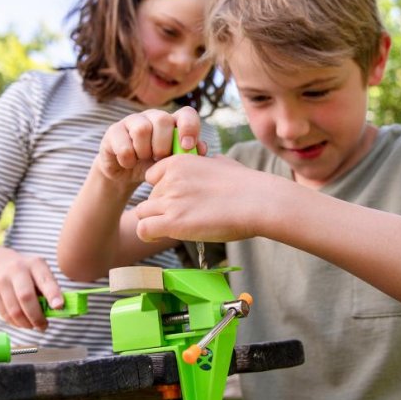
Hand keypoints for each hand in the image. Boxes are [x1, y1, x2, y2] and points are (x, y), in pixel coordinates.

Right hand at [0, 252, 62, 329]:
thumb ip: (50, 290)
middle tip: (44, 326)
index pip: (45, 280)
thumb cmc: (29, 275)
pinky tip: (22, 322)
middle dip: (37, 316)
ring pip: (14, 310)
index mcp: (35, 264)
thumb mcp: (41, 273)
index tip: (59, 306)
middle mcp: (17, 270)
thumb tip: (60, 311)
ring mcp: (2, 281)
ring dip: (26, 323)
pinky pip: (5, 315)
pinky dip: (16, 323)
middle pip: (26, 297)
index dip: (52, 294)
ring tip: (34, 325)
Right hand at [95, 106, 204, 186]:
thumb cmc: (154, 167)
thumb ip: (188, 156)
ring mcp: (131, 121)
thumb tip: (202, 149)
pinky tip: (129, 163)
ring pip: (142, 129)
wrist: (125, 174)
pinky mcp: (113, 131)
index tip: (187, 147)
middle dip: (163, 145)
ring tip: (143, 160)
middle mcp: (152, 117)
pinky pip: (124, 144)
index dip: (189, 127)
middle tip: (159, 159)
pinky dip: (128, 159)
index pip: (186, 113)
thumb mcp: (172, 164)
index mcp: (172, 122)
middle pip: (162, 119)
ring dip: (144, 151)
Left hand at [136, 154, 264, 242]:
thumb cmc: (247, 185)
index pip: (152, 176)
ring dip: (154, 222)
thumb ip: (208, 163)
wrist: (257, 201)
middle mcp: (170, 179)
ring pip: (143, 213)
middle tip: (183, 218)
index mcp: (179, 162)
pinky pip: (144, 229)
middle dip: (161, 209)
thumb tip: (211, 162)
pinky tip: (161, 237)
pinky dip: (149, 235)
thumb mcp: (222, 163)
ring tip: (173, 229)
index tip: (176, 200)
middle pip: (148, 197)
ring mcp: (170, 200)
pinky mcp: (173, 222)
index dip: (162, 190)